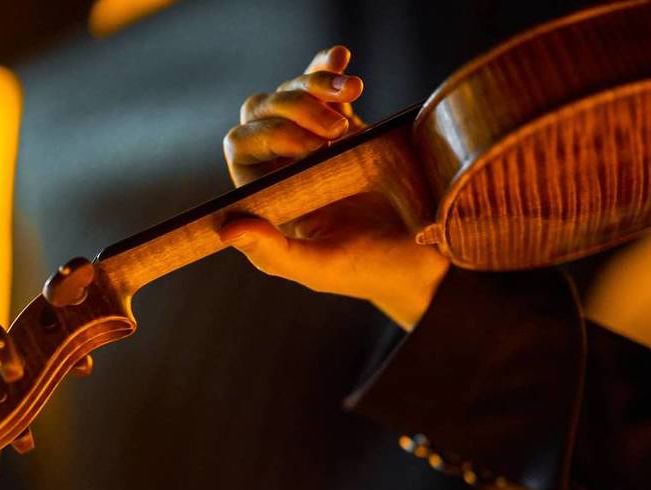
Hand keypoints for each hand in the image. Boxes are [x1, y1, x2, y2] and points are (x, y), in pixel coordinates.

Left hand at [220, 46, 448, 329]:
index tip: (315, 149)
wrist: (422, 253)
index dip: (272, 135)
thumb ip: (271, 252)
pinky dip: (328, 69)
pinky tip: (342, 59)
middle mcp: (276, 164)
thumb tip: (228, 230)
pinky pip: (324, 86)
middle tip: (338, 131)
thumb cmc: (365, 268)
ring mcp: (308, 140)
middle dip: (296, 107)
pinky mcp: (341, 124)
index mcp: (260, 194)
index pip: (243, 145)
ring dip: (316, 84)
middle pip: (262, 111)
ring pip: (291, 93)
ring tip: (352, 91)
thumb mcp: (317, 267)